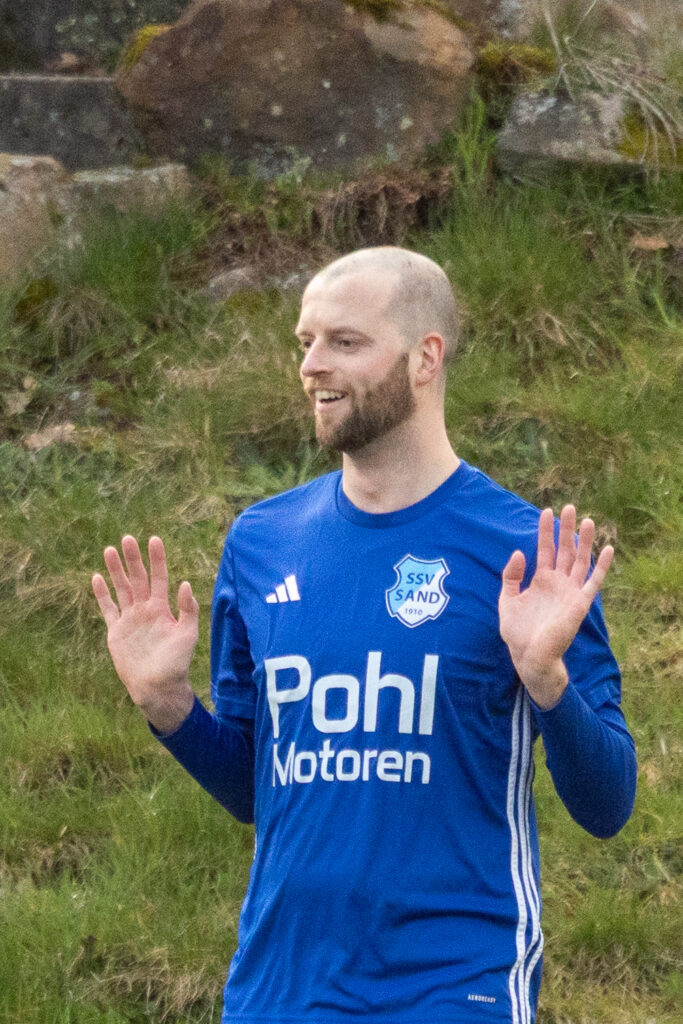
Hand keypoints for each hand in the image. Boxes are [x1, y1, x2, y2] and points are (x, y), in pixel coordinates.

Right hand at [92, 535, 197, 732]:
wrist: (157, 687)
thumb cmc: (176, 663)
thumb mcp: (187, 635)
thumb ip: (187, 610)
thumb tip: (185, 583)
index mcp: (162, 609)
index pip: (159, 578)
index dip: (157, 559)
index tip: (154, 539)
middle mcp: (145, 610)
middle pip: (137, 579)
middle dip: (133, 559)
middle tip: (127, 538)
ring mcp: (130, 619)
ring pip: (121, 589)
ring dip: (115, 570)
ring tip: (109, 549)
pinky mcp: (116, 632)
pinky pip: (107, 609)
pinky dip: (102, 594)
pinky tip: (96, 577)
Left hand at [499, 505, 613, 708]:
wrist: (529, 656)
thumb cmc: (517, 632)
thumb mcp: (507, 599)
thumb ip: (511, 576)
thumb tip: (519, 551)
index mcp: (540, 580)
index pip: (545, 550)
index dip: (545, 531)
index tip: (545, 511)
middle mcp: (558, 583)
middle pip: (564, 550)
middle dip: (566, 529)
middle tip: (570, 507)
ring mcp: (570, 591)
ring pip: (580, 560)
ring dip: (584, 541)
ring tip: (588, 520)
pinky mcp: (580, 603)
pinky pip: (594, 581)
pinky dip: (601, 566)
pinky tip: (607, 549)